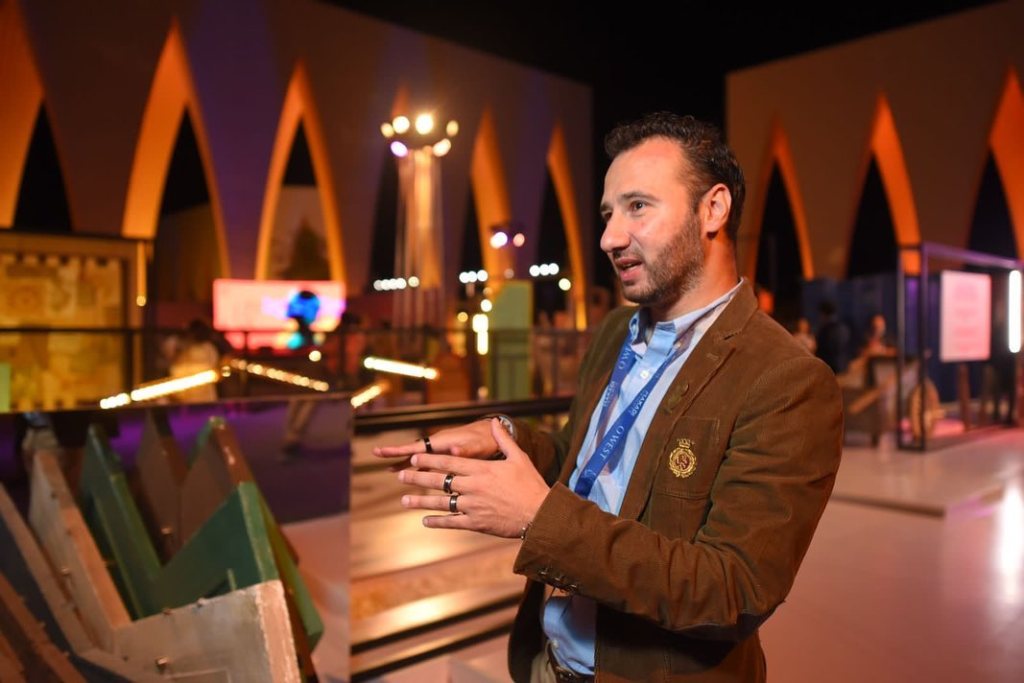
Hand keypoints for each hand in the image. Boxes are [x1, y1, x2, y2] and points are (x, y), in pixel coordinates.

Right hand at [373, 419, 500, 469]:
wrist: (496, 437)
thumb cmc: (487, 441)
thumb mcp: (478, 446)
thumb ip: (466, 449)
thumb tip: (454, 449)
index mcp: (443, 441)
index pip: (417, 447)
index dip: (400, 450)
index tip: (384, 452)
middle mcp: (440, 445)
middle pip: (414, 450)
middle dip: (396, 453)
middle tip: (376, 453)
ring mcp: (442, 451)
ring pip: (420, 458)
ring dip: (406, 463)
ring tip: (390, 470)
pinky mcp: (448, 458)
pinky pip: (429, 465)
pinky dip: (419, 469)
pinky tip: (414, 478)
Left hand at [396, 419, 548, 538]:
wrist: (539, 514)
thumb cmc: (531, 485)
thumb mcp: (519, 458)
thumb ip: (504, 440)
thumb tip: (496, 422)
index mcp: (481, 470)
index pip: (449, 463)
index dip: (429, 460)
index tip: (414, 458)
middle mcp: (473, 487)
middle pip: (439, 482)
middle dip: (418, 478)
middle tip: (400, 476)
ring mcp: (472, 507)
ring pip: (441, 503)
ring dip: (421, 502)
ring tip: (404, 501)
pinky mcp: (476, 523)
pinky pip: (452, 522)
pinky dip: (437, 522)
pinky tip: (425, 521)